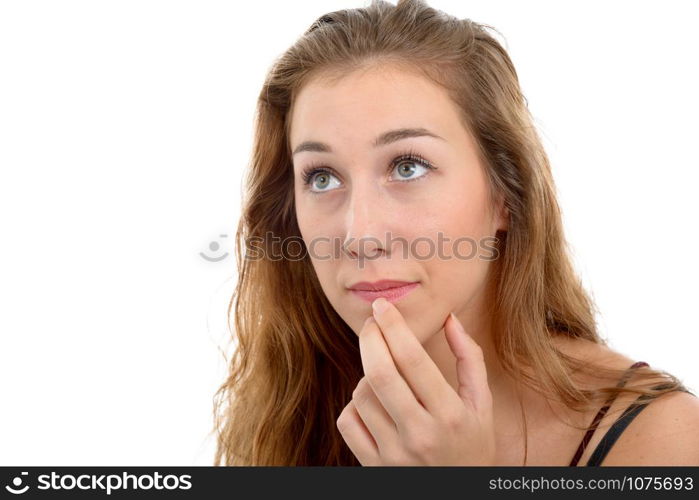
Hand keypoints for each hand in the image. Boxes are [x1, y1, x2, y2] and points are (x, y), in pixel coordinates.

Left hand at [336, 297, 495, 464]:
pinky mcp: (373, 467)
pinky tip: (373, 403)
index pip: (412, 359)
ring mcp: (394, 454)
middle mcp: (420, 435)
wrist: (459, 497)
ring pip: (361, 395)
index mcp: (450, 415)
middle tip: (373, 322)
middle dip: (371, 338)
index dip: (393, 325)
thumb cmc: (472, 444)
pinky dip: (355, 404)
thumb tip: (449, 318)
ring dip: (367, 373)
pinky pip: (348, 421)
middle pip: (379, 372)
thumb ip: (469, 358)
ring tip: (383, 372)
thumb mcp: (482, 404)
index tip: (383, 306)